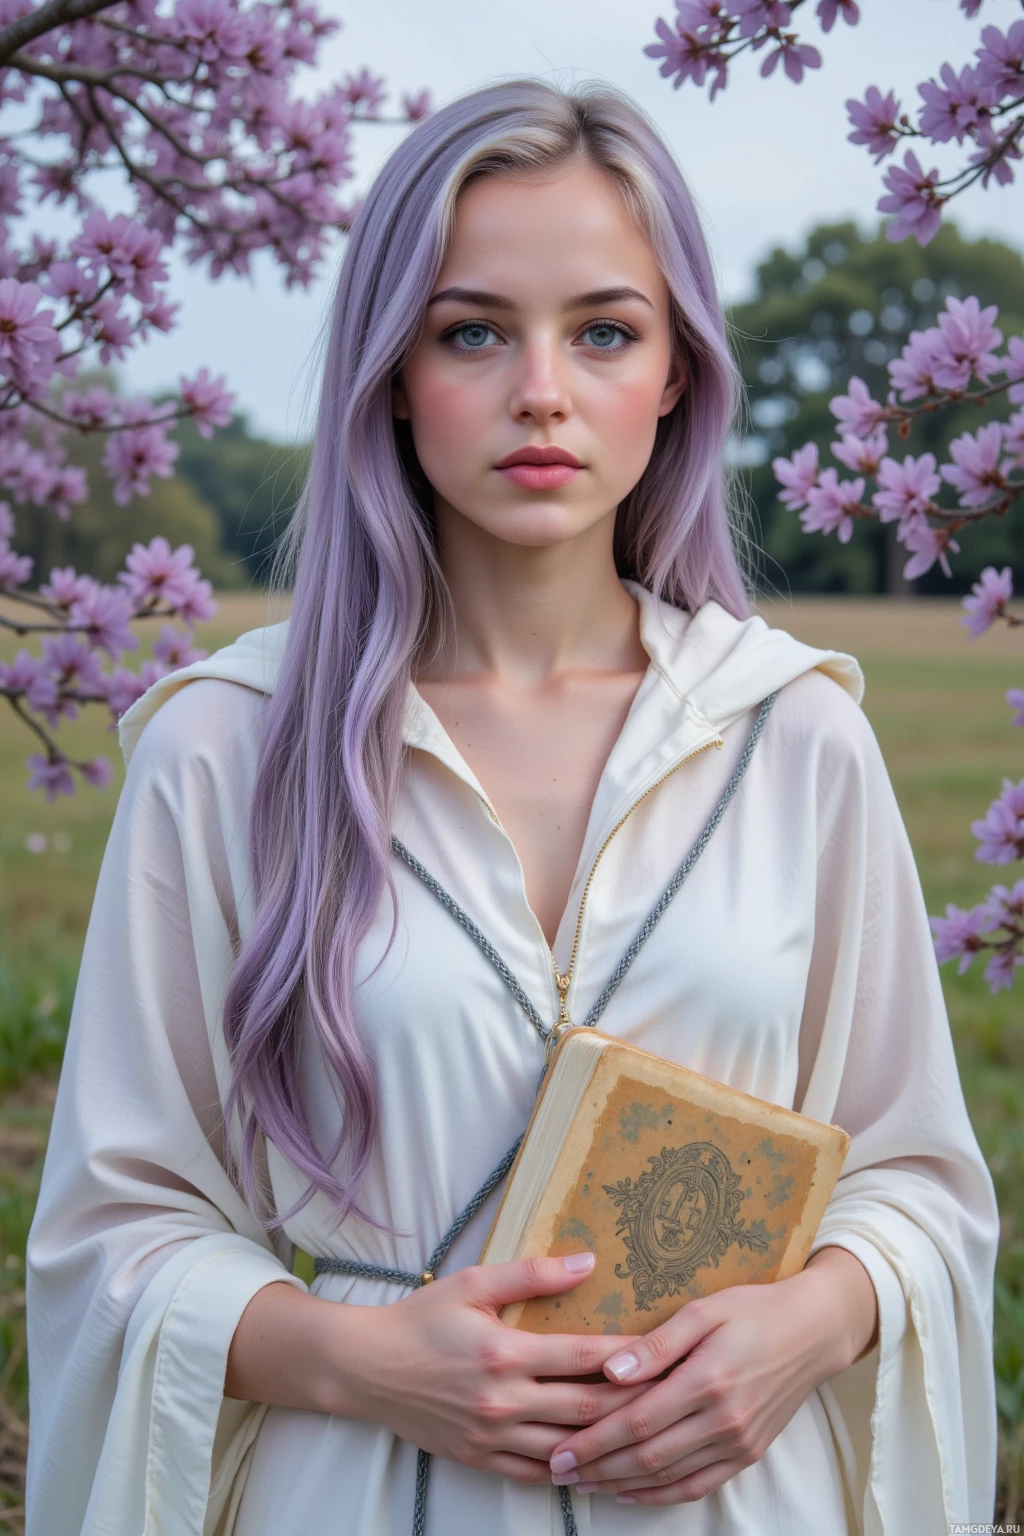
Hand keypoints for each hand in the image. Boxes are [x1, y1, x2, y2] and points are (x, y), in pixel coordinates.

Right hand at [340, 1252, 647, 1484]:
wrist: (367, 1367)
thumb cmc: (423, 1318)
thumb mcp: (475, 1283)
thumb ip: (533, 1273)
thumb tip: (588, 1262)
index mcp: (506, 1351)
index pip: (585, 1358)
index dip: (630, 1357)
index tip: (665, 1352)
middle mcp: (504, 1399)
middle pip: (586, 1409)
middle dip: (634, 1406)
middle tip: (675, 1399)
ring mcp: (493, 1435)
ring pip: (568, 1450)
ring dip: (610, 1447)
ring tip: (650, 1438)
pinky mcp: (481, 1459)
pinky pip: (537, 1475)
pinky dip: (572, 1473)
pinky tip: (599, 1466)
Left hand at [545, 1249, 877, 1505]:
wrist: (813, 1331)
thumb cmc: (753, 1310)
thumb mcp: (703, 1310)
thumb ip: (656, 1343)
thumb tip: (610, 1370)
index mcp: (707, 1380)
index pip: (638, 1421)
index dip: (594, 1440)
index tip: (559, 1448)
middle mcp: (724, 1420)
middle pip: (648, 1456)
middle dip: (598, 1467)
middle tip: (559, 1471)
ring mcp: (738, 1442)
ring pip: (670, 1477)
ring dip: (623, 1485)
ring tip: (586, 1483)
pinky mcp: (748, 1453)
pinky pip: (699, 1485)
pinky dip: (663, 1494)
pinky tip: (634, 1493)